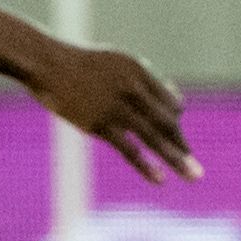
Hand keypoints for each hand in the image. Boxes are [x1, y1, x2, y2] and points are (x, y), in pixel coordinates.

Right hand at [31, 42, 198, 182]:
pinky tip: (160, 179)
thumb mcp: (116, 62)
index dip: (175, 120)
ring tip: (194, 176)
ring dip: (176, 159)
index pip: (170, 101)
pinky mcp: (98, 124)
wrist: (45, 62)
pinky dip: (147, 165)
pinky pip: (129, 149)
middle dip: (182, 145)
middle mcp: (133, 88)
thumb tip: (172, 96)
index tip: (176, 136)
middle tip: (195, 167)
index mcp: (139, 71)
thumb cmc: (80, 63)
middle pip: (168, 121)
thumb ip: (142, 79)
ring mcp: (115, 106)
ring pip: (154, 137)